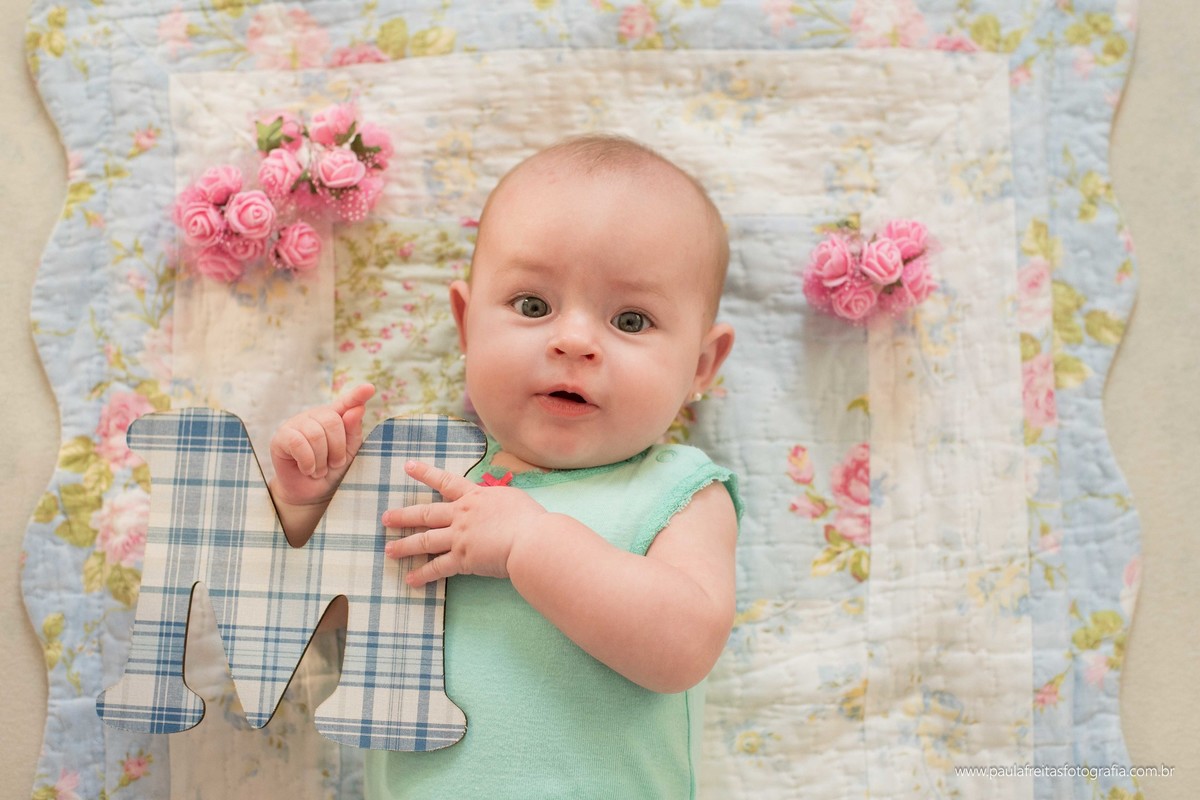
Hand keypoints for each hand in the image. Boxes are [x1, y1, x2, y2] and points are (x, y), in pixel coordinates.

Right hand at [269, 383, 374, 507]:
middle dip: (337, 448)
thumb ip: (353, 431)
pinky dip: (308, 461)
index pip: (347, 402)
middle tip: (333, 463)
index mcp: (334, 416)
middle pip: (331, 421)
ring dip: (322, 459)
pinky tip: (308, 469)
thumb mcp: (349, 452)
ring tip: (320, 470)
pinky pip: (298, 443)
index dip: (357, 395)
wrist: (311, 493)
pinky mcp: (280, 438)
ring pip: (315, 434)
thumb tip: (358, 409)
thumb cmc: (332, 469)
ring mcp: (296, 424)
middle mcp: (314, 416)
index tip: (370, 388)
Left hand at [382, 461, 547, 586]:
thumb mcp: (512, 500)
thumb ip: (498, 501)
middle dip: (404, 516)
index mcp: (475, 497)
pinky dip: (423, 574)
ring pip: (425, 541)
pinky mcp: (462, 559)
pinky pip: (438, 568)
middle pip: (426, 514)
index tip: (407, 466)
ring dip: (405, 546)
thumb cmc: (530, 519)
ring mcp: (459, 537)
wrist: (530, 539)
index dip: (425, 473)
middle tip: (386, 519)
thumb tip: (496, 505)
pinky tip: (410, 579)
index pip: (445, 481)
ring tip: (389, 550)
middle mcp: (462, 515)